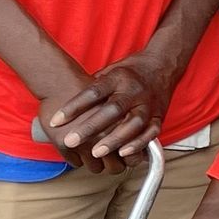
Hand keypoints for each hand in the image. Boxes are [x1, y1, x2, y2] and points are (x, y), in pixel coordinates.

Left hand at [42, 53, 175, 164]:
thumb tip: (68, 106)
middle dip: (91, 127)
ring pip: (133, 123)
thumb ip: (93, 89)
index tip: (55, 121)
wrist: (163, 64)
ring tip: (96, 153)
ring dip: (114, 139)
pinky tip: (124, 154)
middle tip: (70, 141)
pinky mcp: (159, 116)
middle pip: (112, 109)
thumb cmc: (130, 71)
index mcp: (118, 77)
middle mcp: (134, 90)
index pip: (93, 92)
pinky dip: (138, 144)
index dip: (74, 106)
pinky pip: (151, 132)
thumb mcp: (109, 72)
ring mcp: (148, 104)